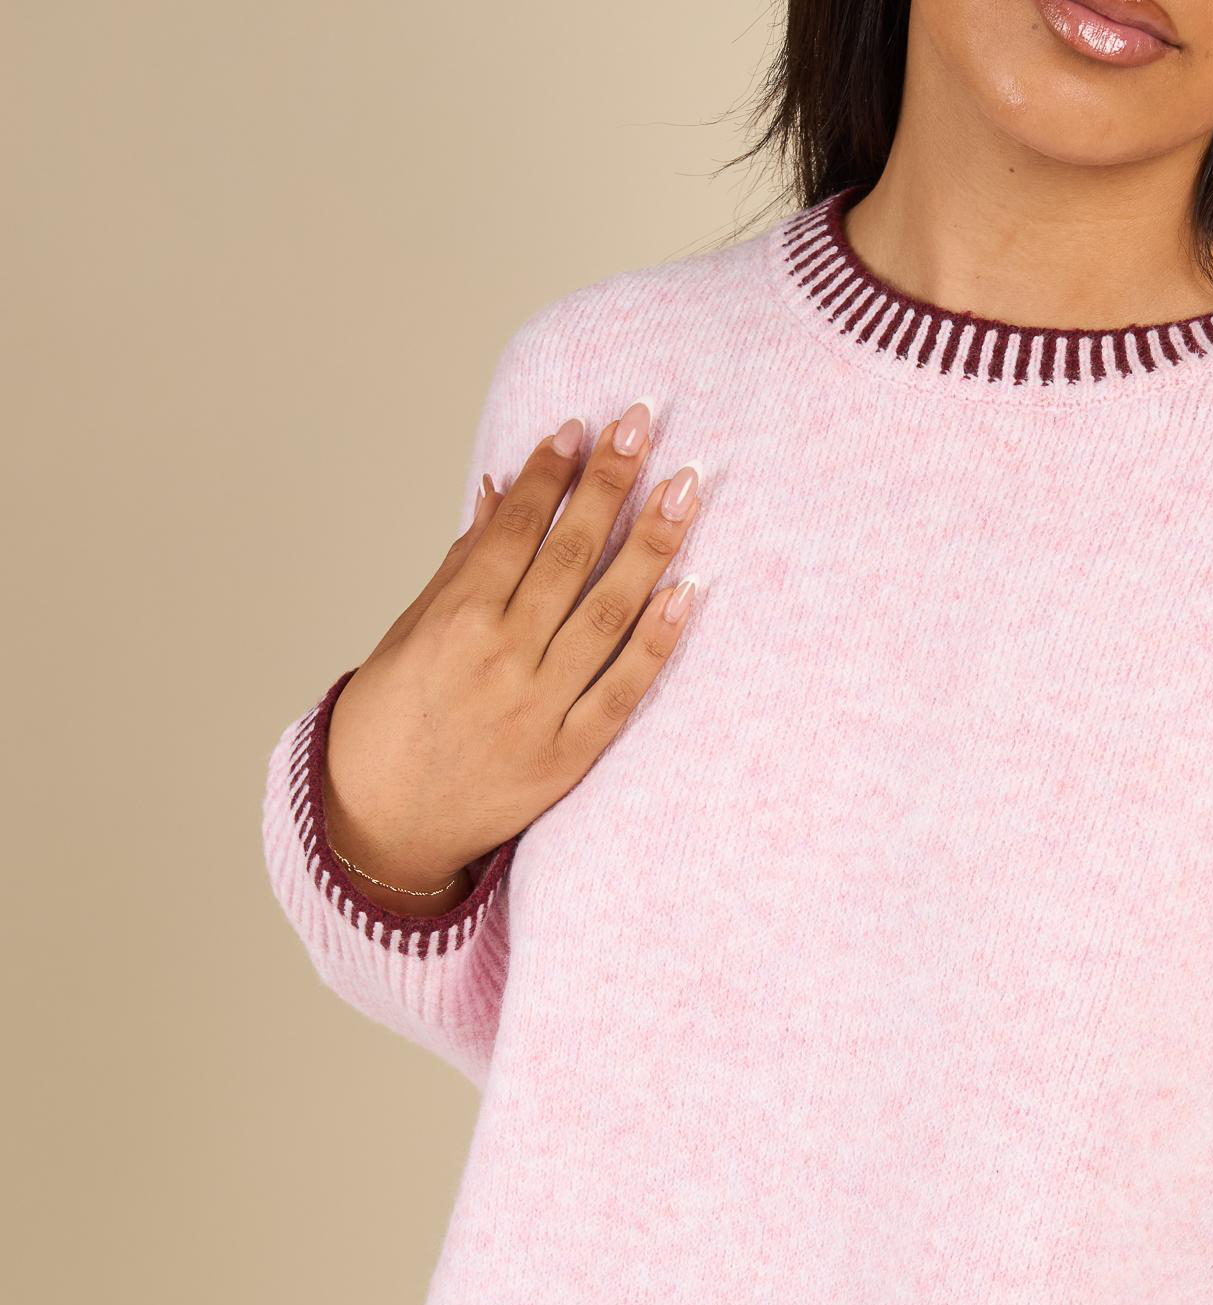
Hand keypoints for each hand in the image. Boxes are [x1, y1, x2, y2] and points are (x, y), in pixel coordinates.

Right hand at [322, 404, 700, 911]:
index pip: (516, 528)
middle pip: (569, 556)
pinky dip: (657, 642)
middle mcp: (501, 658)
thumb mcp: (409, 634)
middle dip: (610, 485)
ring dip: (650, 546)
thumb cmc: (389, 724)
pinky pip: (623, 691)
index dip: (553, 473)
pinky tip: (687, 590)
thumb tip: (499, 494)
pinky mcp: (567, 757)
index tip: (585, 427)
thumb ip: (462, 566)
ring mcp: (539, 709)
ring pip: (607, 614)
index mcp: (455, 620)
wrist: (381, 825)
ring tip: (684, 488)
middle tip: (645, 426)